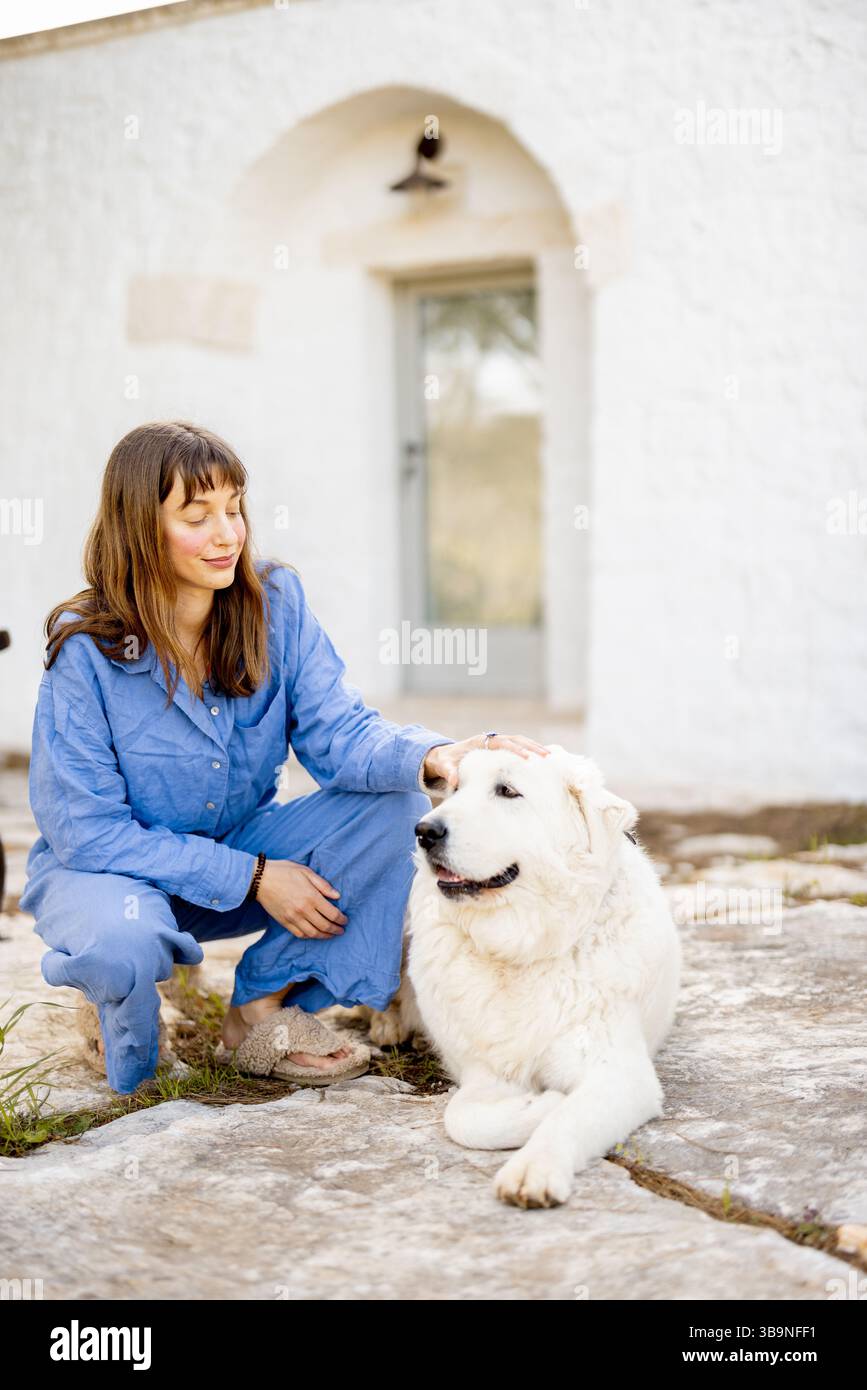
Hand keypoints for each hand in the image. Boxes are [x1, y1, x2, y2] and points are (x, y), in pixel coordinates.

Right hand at [255, 859, 347, 939]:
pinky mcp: (284, 922)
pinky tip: (315, 934)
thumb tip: (337, 896)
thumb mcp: (306, 872)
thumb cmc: (284, 871)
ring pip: (313, 933)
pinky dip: (309, 936)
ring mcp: (293, 918)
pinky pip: (300, 934)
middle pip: (324, 926)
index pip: (332, 913)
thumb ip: (323, 885)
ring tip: (331, 934)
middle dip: (336, 929)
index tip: (345, 920)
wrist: (259, 879)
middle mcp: (303, 910)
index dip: (341, 919)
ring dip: (324, 936)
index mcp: (311, 896)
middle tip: (341, 930)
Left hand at [423, 732, 549, 789]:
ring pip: (519, 741)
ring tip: (550, 757)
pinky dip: (529, 751)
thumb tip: (454, 780)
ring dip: (534, 747)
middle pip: (516, 739)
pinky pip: (517, 747)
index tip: (527, 758)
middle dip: (532, 746)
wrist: (443, 756)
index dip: (515, 749)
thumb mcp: (445, 767)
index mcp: (480, 742)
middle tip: (547, 756)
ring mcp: (496, 743)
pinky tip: (541, 760)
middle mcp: (490, 740)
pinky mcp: (499, 750)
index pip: (502, 743)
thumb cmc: (446, 762)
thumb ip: (450, 772)